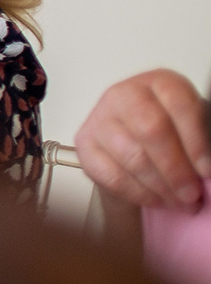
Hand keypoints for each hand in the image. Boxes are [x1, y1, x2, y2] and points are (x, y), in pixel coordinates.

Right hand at [76, 70, 210, 211]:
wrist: (134, 134)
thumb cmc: (170, 129)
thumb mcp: (191, 124)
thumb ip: (202, 139)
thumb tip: (205, 170)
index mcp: (160, 82)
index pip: (180, 107)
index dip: (195, 142)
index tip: (207, 170)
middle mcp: (125, 94)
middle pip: (150, 130)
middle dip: (175, 169)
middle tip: (191, 193)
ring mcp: (99, 117)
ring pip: (131, 156)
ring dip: (159, 186)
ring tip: (179, 201)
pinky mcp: (84, 143)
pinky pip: (111, 175)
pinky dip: (138, 193)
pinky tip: (156, 200)